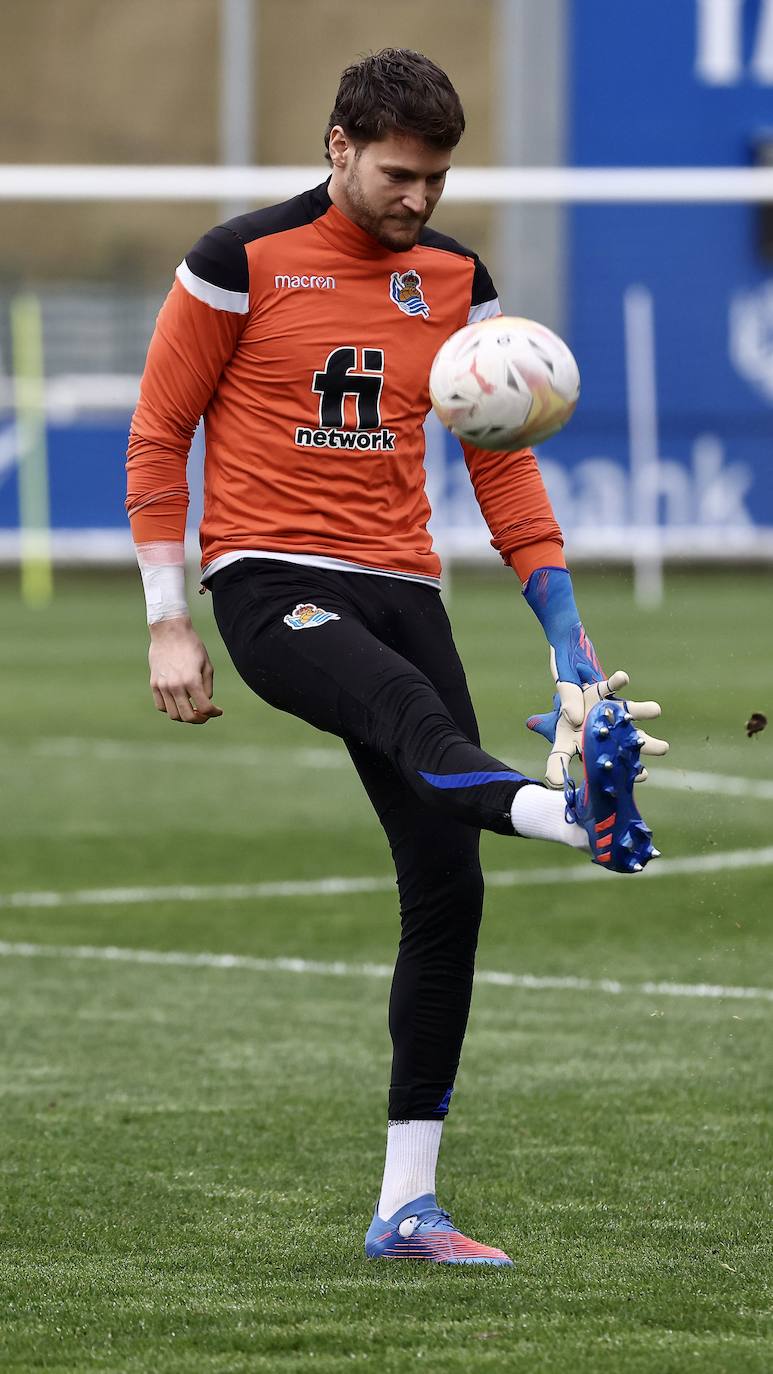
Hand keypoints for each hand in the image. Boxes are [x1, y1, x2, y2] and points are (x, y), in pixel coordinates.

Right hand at [148, 616, 222, 724]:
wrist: (170, 632)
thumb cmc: (192, 646)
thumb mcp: (207, 665)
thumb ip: (207, 688)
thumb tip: (204, 704)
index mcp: (192, 680)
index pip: (205, 708)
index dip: (214, 713)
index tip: (218, 711)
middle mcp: (176, 686)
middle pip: (188, 716)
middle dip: (200, 719)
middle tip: (205, 715)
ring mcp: (163, 686)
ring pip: (173, 715)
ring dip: (184, 716)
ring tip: (191, 709)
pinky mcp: (154, 684)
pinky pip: (161, 706)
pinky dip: (171, 709)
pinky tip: (179, 702)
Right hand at [527, 670, 668, 787]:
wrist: (566, 698)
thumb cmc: (565, 725)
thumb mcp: (559, 741)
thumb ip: (558, 755)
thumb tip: (572, 733)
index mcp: (593, 747)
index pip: (609, 762)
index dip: (622, 772)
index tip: (642, 776)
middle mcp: (606, 730)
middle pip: (630, 739)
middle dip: (649, 745)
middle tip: (663, 748)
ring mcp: (608, 710)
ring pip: (630, 711)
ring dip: (644, 710)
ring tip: (655, 710)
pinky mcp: (604, 690)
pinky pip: (611, 686)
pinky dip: (617, 681)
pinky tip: (623, 678)